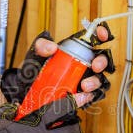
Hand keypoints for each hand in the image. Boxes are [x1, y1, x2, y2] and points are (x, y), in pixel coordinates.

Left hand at [0, 24, 114, 107]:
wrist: (29, 92)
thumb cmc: (36, 70)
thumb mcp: (35, 56)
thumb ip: (40, 46)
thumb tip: (51, 47)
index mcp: (76, 51)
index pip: (94, 40)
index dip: (102, 35)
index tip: (102, 36)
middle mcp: (84, 65)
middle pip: (103, 61)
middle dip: (102, 62)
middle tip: (94, 66)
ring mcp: (85, 80)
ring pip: (101, 80)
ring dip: (96, 82)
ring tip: (84, 86)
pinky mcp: (83, 96)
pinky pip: (92, 97)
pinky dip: (89, 97)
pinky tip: (81, 96)